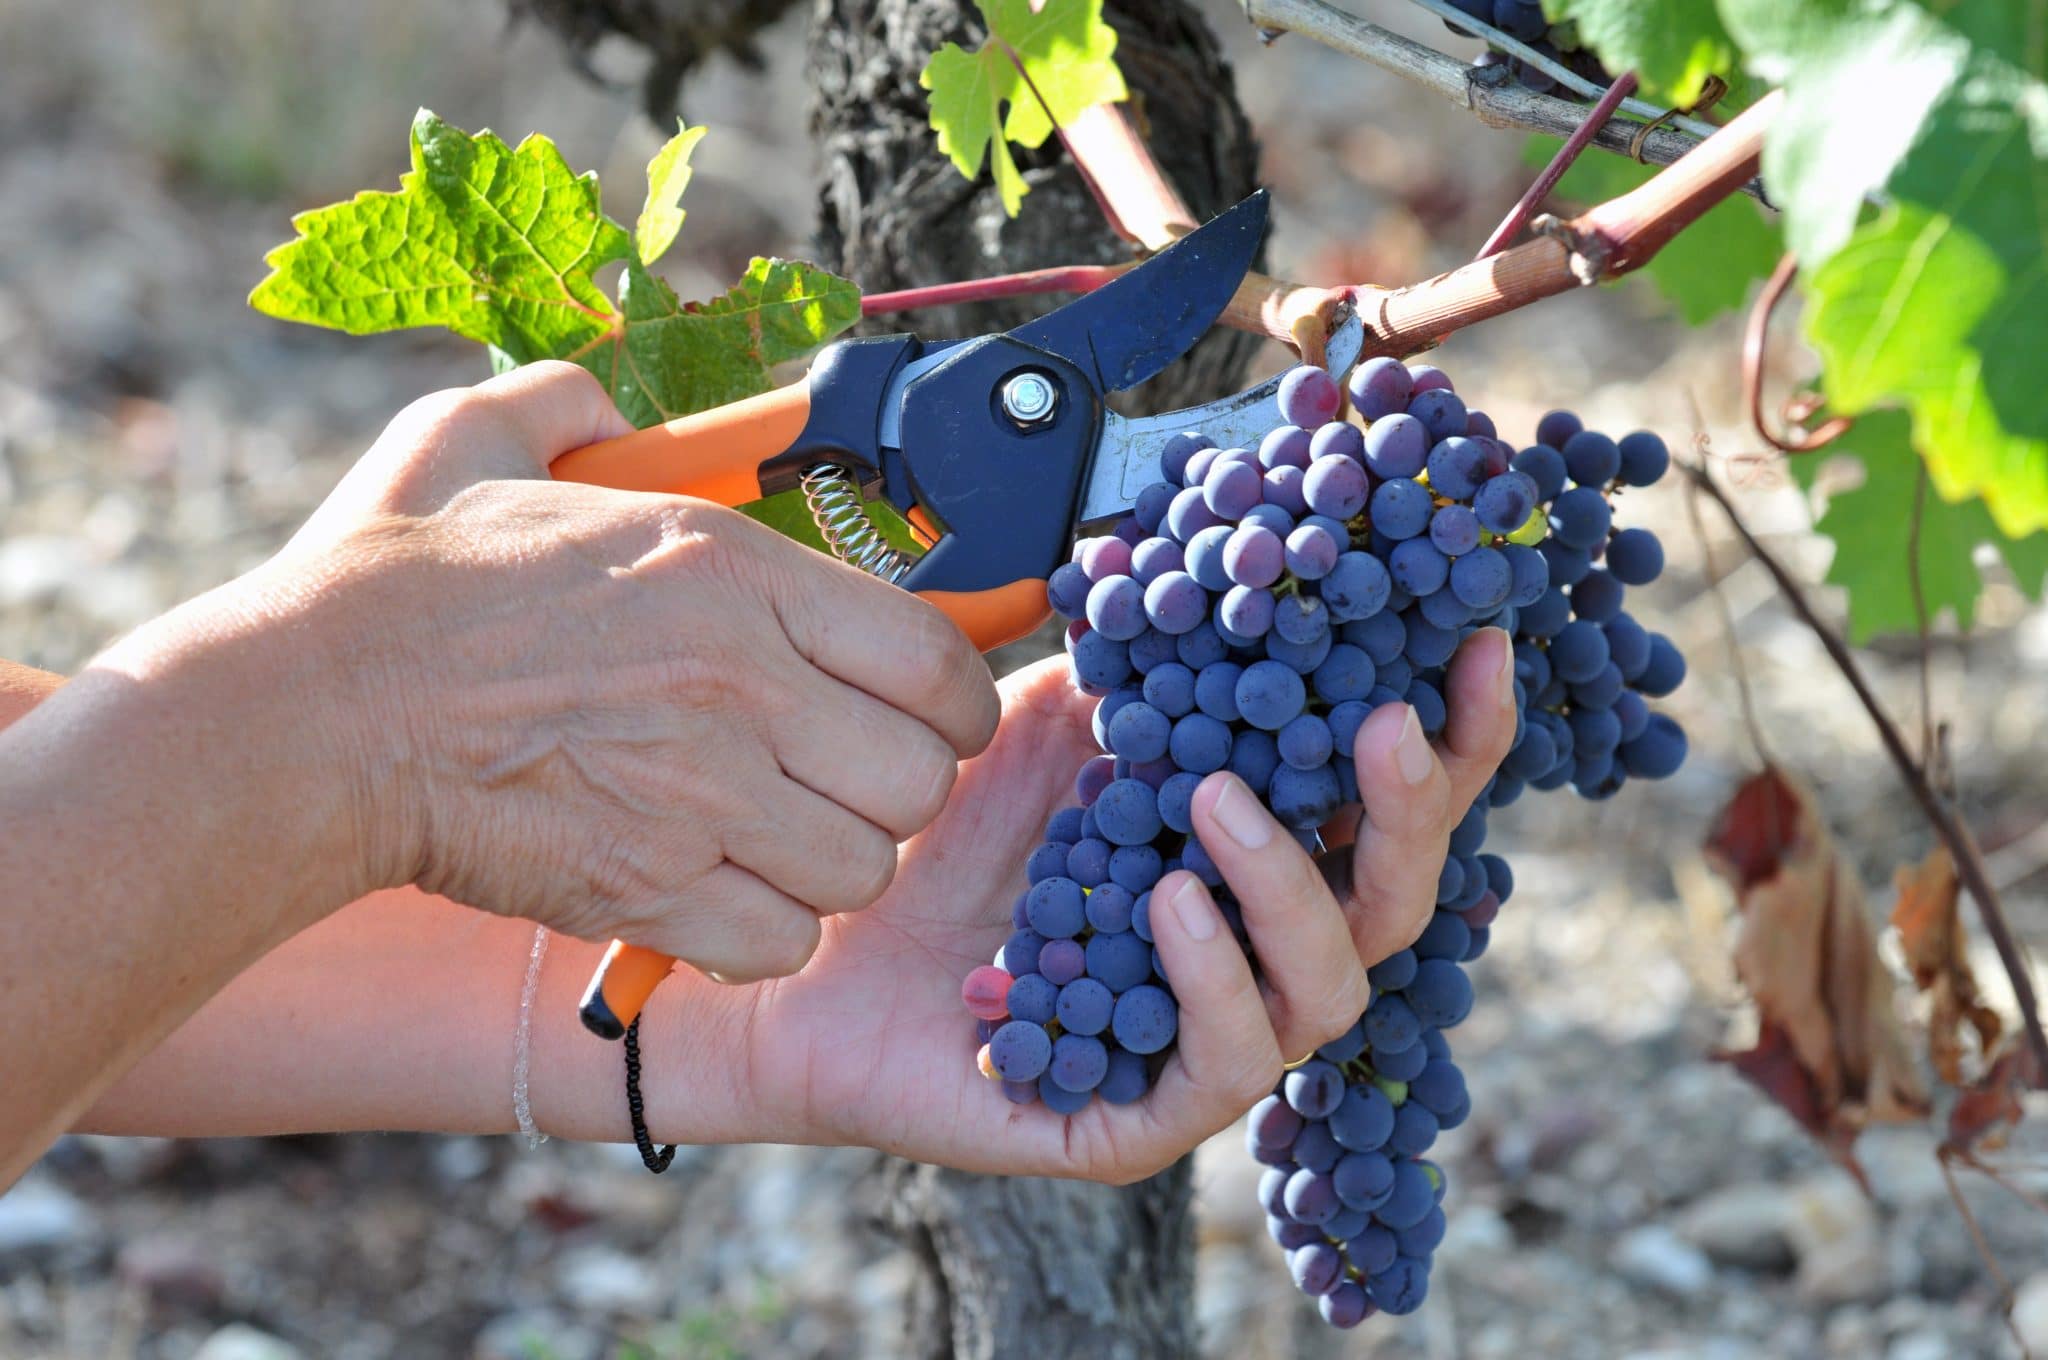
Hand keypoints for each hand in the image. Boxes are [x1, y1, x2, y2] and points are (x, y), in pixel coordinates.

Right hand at [237, 361, 1000, 975]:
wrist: (314, 708)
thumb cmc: (400, 577)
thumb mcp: (479, 437)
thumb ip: (564, 399)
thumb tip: (594, 384)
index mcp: (732, 570)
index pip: (937, 656)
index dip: (955, 700)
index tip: (930, 714)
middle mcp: (743, 684)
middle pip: (919, 778)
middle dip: (896, 789)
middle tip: (842, 781)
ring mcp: (703, 797)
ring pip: (863, 868)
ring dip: (831, 864)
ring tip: (776, 841)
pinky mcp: (649, 891)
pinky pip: (783, 943)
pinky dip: (764, 933)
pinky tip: (721, 896)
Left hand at [688, 630, 1516, 1181]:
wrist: (799, 935)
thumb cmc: (933, 832)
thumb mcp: (1051, 719)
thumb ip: (1151, 660)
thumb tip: (1246, 564)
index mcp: (1250, 859)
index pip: (1384, 808)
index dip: (1453, 737)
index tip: (1478, 646)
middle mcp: (1248, 953)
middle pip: (1392, 903)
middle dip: (1406, 814)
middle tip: (1381, 729)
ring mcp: (1198, 1044)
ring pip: (1326, 991)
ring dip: (1291, 887)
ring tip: (1218, 803)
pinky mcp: (1133, 1122)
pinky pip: (1219, 1068)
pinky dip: (1210, 979)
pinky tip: (1166, 902)